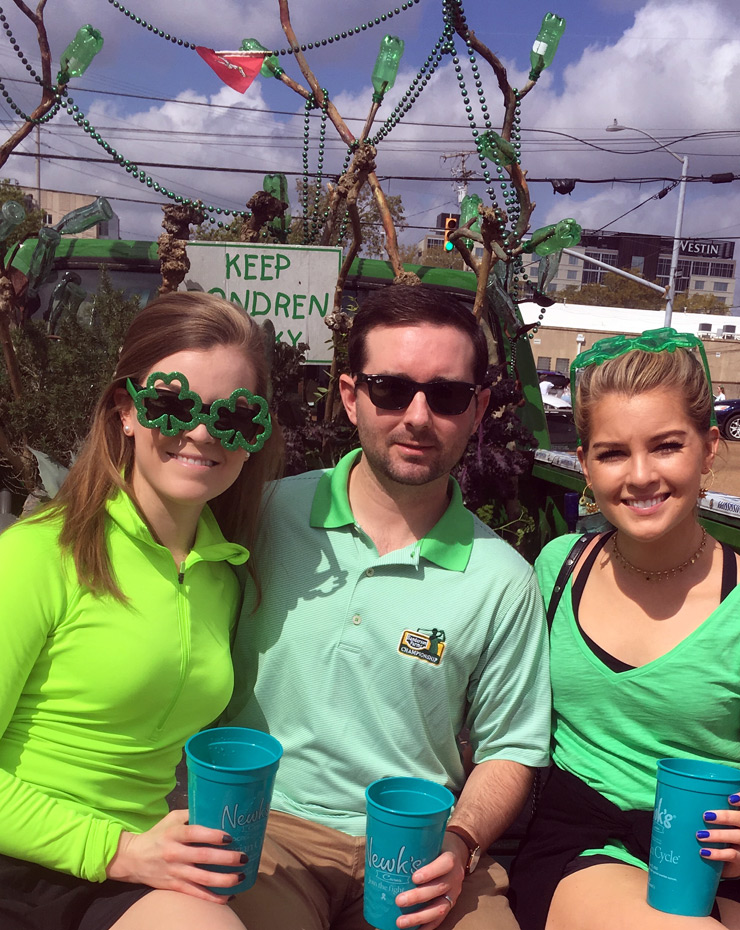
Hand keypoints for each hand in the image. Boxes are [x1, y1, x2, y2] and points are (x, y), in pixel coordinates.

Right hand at [106, 809, 246, 903]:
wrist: (133, 859)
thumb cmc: (157, 835)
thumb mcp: (171, 819)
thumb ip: (190, 814)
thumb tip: (215, 807)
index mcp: (173, 834)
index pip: (195, 833)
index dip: (213, 836)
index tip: (230, 837)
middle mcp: (174, 853)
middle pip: (203, 857)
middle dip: (226, 859)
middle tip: (244, 857)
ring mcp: (174, 872)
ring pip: (202, 879)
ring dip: (224, 880)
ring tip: (241, 876)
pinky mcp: (174, 887)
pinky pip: (196, 894)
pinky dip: (212, 897)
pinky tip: (228, 897)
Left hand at [393, 833, 465, 928]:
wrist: (458, 853)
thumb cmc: (438, 845)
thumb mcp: (432, 840)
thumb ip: (416, 844)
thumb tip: (384, 847)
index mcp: (450, 859)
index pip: (444, 865)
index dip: (430, 872)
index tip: (414, 877)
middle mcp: (454, 877)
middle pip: (438, 889)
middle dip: (417, 897)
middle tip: (399, 900)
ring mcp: (453, 893)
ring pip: (439, 908)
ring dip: (419, 917)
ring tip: (400, 923)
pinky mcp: (450, 904)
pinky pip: (440, 918)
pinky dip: (427, 926)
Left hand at [696, 794, 739, 878]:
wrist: (728, 860)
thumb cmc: (719, 834)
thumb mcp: (718, 821)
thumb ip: (710, 811)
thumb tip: (681, 797)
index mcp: (738, 816)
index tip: (729, 798)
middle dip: (725, 816)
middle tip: (706, 815)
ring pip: (737, 836)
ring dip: (718, 835)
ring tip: (700, 835)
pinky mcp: (739, 859)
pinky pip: (731, 855)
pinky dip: (717, 853)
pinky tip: (704, 852)